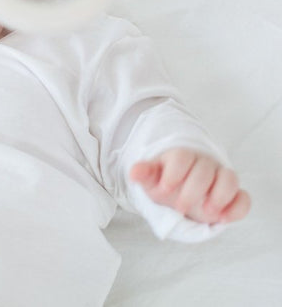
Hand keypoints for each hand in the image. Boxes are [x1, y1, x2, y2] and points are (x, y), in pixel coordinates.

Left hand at [130, 148, 249, 224]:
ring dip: (220, 195)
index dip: (174, 173)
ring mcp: (221, 178)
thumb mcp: (153, 180)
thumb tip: (133, 172)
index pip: (182, 158)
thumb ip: (145, 174)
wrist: (182, 190)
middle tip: (180, 207)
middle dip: (193, 190)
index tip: (164, 190)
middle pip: (204, 170)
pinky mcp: (234, 195)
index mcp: (182, 157)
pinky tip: (224, 219)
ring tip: (207, 212)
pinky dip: (238, 208)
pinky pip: (243, 198)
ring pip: (229, 178)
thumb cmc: (167, 183)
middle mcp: (204, 164)